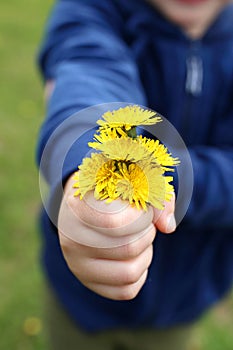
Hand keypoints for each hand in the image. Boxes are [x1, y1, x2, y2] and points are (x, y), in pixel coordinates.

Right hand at [58, 175, 175, 299]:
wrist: (83, 205)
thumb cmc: (112, 191)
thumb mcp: (131, 180)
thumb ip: (155, 194)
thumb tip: (168, 226)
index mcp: (77, 208)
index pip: (116, 224)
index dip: (142, 217)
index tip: (143, 207)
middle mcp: (71, 239)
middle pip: (128, 249)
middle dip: (147, 233)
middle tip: (144, 221)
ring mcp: (77, 265)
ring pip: (130, 273)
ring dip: (146, 253)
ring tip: (140, 236)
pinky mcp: (88, 282)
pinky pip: (127, 290)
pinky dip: (141, 272)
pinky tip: (134, 254)